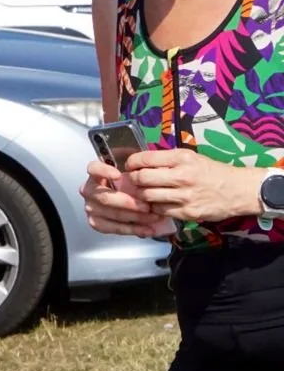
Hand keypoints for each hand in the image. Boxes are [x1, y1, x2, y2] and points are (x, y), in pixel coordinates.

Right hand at [79, 159, 168, 237]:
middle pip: (105, 197)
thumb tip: (148, 164)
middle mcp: (90, 191)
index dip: (104, 171)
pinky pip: (113, 228)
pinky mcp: (96, 222)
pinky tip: (147, 229)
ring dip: (135, 217)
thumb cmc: (132, 183)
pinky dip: (132, 229)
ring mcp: (91, 207)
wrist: (131, 200)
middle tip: (148, 205)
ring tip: (154, 217)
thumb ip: (138, 165)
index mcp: (96, 174)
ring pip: (111, 214)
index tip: (118, 175)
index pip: (94, 169)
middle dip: (128, 203)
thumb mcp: (134, 169)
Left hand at [125, 148, 259, 223]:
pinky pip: (160, 211)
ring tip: (143, 193)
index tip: (130, 166)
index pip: (145, 159)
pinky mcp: (187, 212)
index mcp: (182, 158)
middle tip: (134, 181)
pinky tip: (157, 204)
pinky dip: (154, 208)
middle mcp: (182, 176)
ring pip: (148, 197)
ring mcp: (184, 196)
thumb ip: (167, 160)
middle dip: (133, 180)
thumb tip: (141, 163)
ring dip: (141, 196)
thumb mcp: (191, 158)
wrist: (239, 190)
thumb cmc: (212, 172)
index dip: (132, 163)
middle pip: (142, 179)